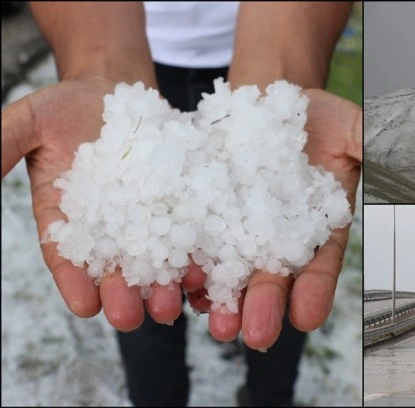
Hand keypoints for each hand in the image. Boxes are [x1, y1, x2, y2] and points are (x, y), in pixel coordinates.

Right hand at [1, 77, 184, 330]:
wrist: (115, 88)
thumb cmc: (66, 106)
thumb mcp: (30, 121)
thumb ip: (3, 145)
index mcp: (64, 217)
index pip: (66, 257)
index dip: (74, 282)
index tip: (85, 306)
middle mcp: (106, 226)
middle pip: (113, 269)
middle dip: (121, 296)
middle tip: (131, 318)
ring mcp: (144, 217)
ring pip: (153, 260)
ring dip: (162, 286)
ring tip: (169, 305)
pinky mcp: (177, 204)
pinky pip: (186, 233)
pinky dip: (193, 254)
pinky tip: (200, 271)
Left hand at [184, 89, 361, 348]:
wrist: (267, 101)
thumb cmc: (315, 118)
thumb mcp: (350, 128)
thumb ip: (371, 148)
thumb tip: (398, 158)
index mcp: (318, 226)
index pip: (320, 265)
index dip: (315, 291)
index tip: (307, 317)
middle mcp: (277, 236)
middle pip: (271, 278)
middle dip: (264, 309)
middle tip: (257, 335)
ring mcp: (238, 228)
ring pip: (229, 272)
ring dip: (221, 301)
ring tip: (217, 323)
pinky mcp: (203, 214)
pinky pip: (192, 244)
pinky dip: (185, 268)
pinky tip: (181, 288)